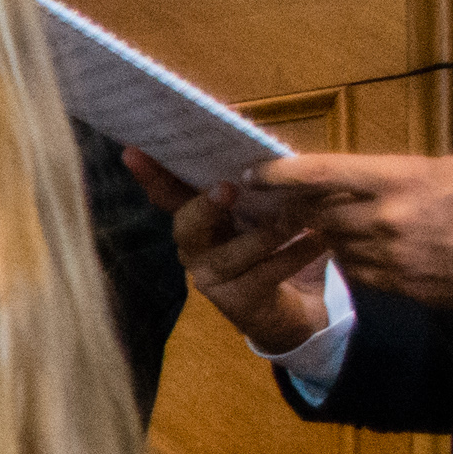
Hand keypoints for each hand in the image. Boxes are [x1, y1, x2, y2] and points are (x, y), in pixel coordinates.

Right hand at [130, 150, 331, 353]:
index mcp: (201, 220)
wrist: (302, 308)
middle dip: (204, 206)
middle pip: (185, 226)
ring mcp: (212, 279)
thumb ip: (264, 184)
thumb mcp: (274, 211)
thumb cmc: (284, 249)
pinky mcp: (237, 304)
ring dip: (263, 234)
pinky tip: (318, 241)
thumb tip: (267, 145)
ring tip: (297, 216)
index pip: (169, 194)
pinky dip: (293, 256)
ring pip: (227, 255)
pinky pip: (263, 276)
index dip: (152, 175)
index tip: (134, 150)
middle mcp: (196, 249)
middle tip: (229, 187)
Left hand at [250, 151, 452, 315]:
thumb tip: (350, 180)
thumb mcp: (448, 169)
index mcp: (401, 179)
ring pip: (334, 245)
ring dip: (328, 234)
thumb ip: (393, 175)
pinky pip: (358, 272)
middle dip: (299, 208)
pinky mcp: (403, 288)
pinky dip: (354, 259)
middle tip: (285, 202)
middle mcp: (389, 219)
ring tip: (337, 223)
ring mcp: (394, 258)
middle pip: (317, 214)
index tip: (254, 174)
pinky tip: (369, 248)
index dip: (279, 174)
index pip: (320, 173)